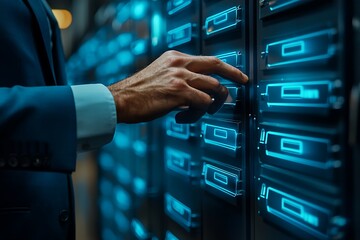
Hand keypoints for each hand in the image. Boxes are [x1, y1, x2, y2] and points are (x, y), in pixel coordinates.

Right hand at [108, 50, 247, 122]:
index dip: (224, 67)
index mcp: (175, 57)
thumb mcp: (160, 76)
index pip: (206, 59)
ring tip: (201, 113)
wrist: (119, 100)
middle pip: (216, 65)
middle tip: (244, 82)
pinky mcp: (179, 92)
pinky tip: (182, 118)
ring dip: (213, 105)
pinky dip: (197, 115)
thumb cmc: (138, 94)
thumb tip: (199, 92)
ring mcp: (180, 76)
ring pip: (214, 88)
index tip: (235, 74)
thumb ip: (180, 79)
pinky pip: (203, 103)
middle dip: (234, 75)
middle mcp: (179, 63)